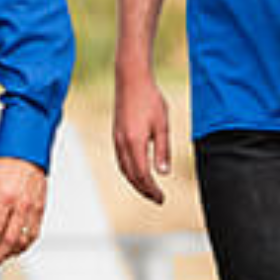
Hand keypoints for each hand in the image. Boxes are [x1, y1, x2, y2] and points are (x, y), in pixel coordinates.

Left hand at [0, 157, 47, 270]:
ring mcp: (32, 208)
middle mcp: (20, 205)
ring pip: (24, 239)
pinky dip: (26, 244)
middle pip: (10, 239)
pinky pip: (35, 232)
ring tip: (2, 258)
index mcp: (4, 198)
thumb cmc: (6, 165)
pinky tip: (18, 249)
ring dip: (12, 253)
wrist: (27, 153)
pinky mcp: (41, 209)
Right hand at [112, 66, 171, 203]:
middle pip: (131, 176)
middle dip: (144, 190)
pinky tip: (138, 171)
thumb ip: (162, 150)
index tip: (162, 198)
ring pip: (124, 168)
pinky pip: (121, 159)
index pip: (142, 175)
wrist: (131, 80)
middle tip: (157, 198)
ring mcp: (117, 139)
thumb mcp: (162, 125)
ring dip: (135, 182)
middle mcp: (122, 143)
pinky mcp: (116, 134)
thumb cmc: (150, 100)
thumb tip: (164, 173)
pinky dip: (129, 170)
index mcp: (135, 143)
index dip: (152, 190)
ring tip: (148, 188)